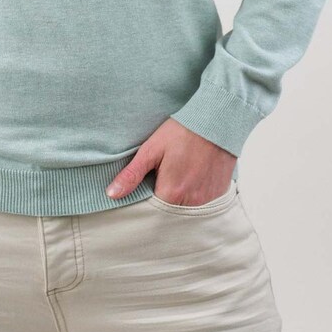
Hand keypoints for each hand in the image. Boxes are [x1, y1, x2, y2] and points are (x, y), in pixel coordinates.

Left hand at [105, 117, 235, 204]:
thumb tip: (111, 195)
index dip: (147, 196)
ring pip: (187, 207)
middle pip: (169, 210)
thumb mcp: (152, 149)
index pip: (151, 209)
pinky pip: (203, 202)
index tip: (149, 182)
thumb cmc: (181, 132)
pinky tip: (194, 175)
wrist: (216, 121)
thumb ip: (132, 175)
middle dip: (164, 197)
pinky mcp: (220, 195)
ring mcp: (207, 200)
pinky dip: (196, 193)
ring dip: (181, 196)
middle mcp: (191, 202)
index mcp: (171, 193)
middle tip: (165, 174)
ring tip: (180, 173)